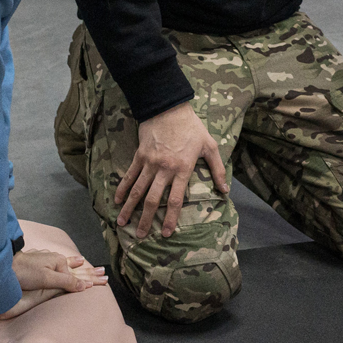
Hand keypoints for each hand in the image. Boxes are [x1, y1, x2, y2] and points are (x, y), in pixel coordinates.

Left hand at [0, 248, 106, 319]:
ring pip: (66, 264)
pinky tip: (63, 260)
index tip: (105, 281)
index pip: (79, 274)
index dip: (92, 279)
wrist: (3, 267)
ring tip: (85, 263)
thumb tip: (86, 285)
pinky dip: (63, 262)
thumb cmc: (24, 273)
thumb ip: (67, 281)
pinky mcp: (38, 263)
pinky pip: (56, 262)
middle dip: (90, 271)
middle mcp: (54, 259)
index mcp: (59, 262)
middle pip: (76, 268)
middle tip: (104, 273)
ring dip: (78, 265)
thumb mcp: (48, 279)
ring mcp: (46, 260)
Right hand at [115, 102, 228, 240]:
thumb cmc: (191, 127)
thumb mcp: (210, 146)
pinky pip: (129, 175)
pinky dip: (122, 188)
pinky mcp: (139, 155)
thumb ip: (217, 170)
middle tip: (141, 235)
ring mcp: (149, 163)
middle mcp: (164, 169)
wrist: (168, 107)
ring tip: (122, 223)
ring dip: (129, 208)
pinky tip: (116, 200)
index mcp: (182, 169)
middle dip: (146, 219)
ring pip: (138, 190)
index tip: (166, 233)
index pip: (176, 200)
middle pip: (153, 200)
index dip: (171, 218)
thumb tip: (225, 190)